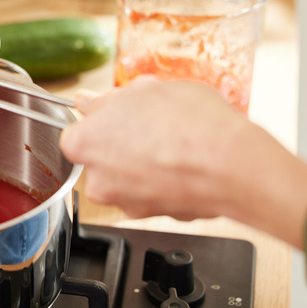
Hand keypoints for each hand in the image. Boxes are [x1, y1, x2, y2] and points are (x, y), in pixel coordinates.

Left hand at [59, 76, 306, 247]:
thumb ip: (108, 100)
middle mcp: (97, 181)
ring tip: (174, 143)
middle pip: (102, 158)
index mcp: (83, 144)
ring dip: (145, 164)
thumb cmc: (187, 122)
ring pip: (129, 178)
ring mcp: (125, 203)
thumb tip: (89, 100)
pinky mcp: (154, 217)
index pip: (77, 133)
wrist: (229, 163)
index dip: (102, 122)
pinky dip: (165, 182)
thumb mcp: (143, 90)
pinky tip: (185, 163)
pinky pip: (153, 194)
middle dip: (123, 144)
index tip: (119, 116)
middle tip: (152, 125)